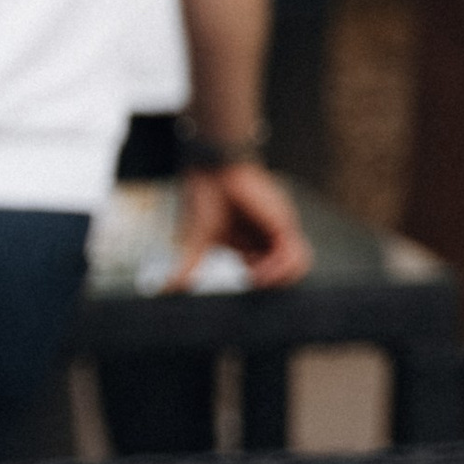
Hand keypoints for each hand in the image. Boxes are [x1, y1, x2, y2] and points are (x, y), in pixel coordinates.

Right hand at [171, 159, 309, 290]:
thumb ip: (188, 268)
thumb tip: (166, 289)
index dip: (260, 286)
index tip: (242, 293)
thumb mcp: (197, 242)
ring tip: (252, 279)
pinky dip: (278, 269)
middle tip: (247, 285)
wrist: (213, 169)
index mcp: (251, 245)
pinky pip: (295, 255)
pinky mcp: (282, 223)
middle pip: (287, 274)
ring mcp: (277, 231)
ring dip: (277, 280)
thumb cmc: (204, 198)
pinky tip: (256, 271)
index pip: (269, 275)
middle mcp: (267, 239)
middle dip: (271, 286)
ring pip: (297, 266)